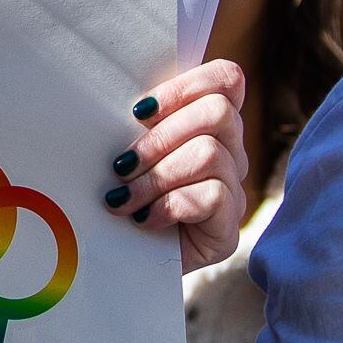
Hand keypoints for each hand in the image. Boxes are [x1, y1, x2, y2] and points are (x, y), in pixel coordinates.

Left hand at [110, 61, 248, 272]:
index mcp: (210, 125)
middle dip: (161, 137)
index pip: (227, 80)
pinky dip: (169, 205)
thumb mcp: (130, 153)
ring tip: (125, 198)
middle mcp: (231, 153)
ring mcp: (234, 190)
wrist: (122, 262)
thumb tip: (107, 96)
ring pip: (210, 154)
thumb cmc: (123, 197)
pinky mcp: (228, 229)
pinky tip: (145, 219)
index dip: (186, 87)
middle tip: (122, 165)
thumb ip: (138, 125)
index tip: (139, 112)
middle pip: (218, 112)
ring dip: (157, 176)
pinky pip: (212, 196)